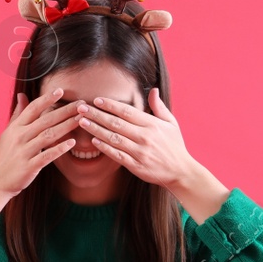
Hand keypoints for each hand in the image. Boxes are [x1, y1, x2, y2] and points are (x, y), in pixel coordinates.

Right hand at [0, 88, 86, 239]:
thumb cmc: (4, 157)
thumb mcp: (8, 133)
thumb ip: (17, 114)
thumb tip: (21, 95)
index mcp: (15, 128)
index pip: (32, 108)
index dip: (46, 99)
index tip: (61, 91)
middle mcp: (19, 137)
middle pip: (45, 120)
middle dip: (65, 111)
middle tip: (81, 104)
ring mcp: (24, 152)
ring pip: (48, 136)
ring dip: (66, 126)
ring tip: (81, 119)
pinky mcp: (29, 166)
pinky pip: (47, 156)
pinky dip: (59, 149)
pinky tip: (72, 143)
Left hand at [82, 88, 228, 220]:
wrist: (181, 171)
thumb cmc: (174, 145)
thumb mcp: (171, 123)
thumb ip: (159, 107)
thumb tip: (152, 90)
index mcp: (152, 124)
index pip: (127, 111)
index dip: (110, 105)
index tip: (96, 100)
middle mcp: (145, 136)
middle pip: (116, 123)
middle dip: (97, 114)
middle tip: (81, 108)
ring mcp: (139, 151)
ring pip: (114, 138)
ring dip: (96, 129)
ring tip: (82, 122)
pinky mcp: (136, 165)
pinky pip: (117, 155)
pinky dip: (105, 148)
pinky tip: (94, 141)